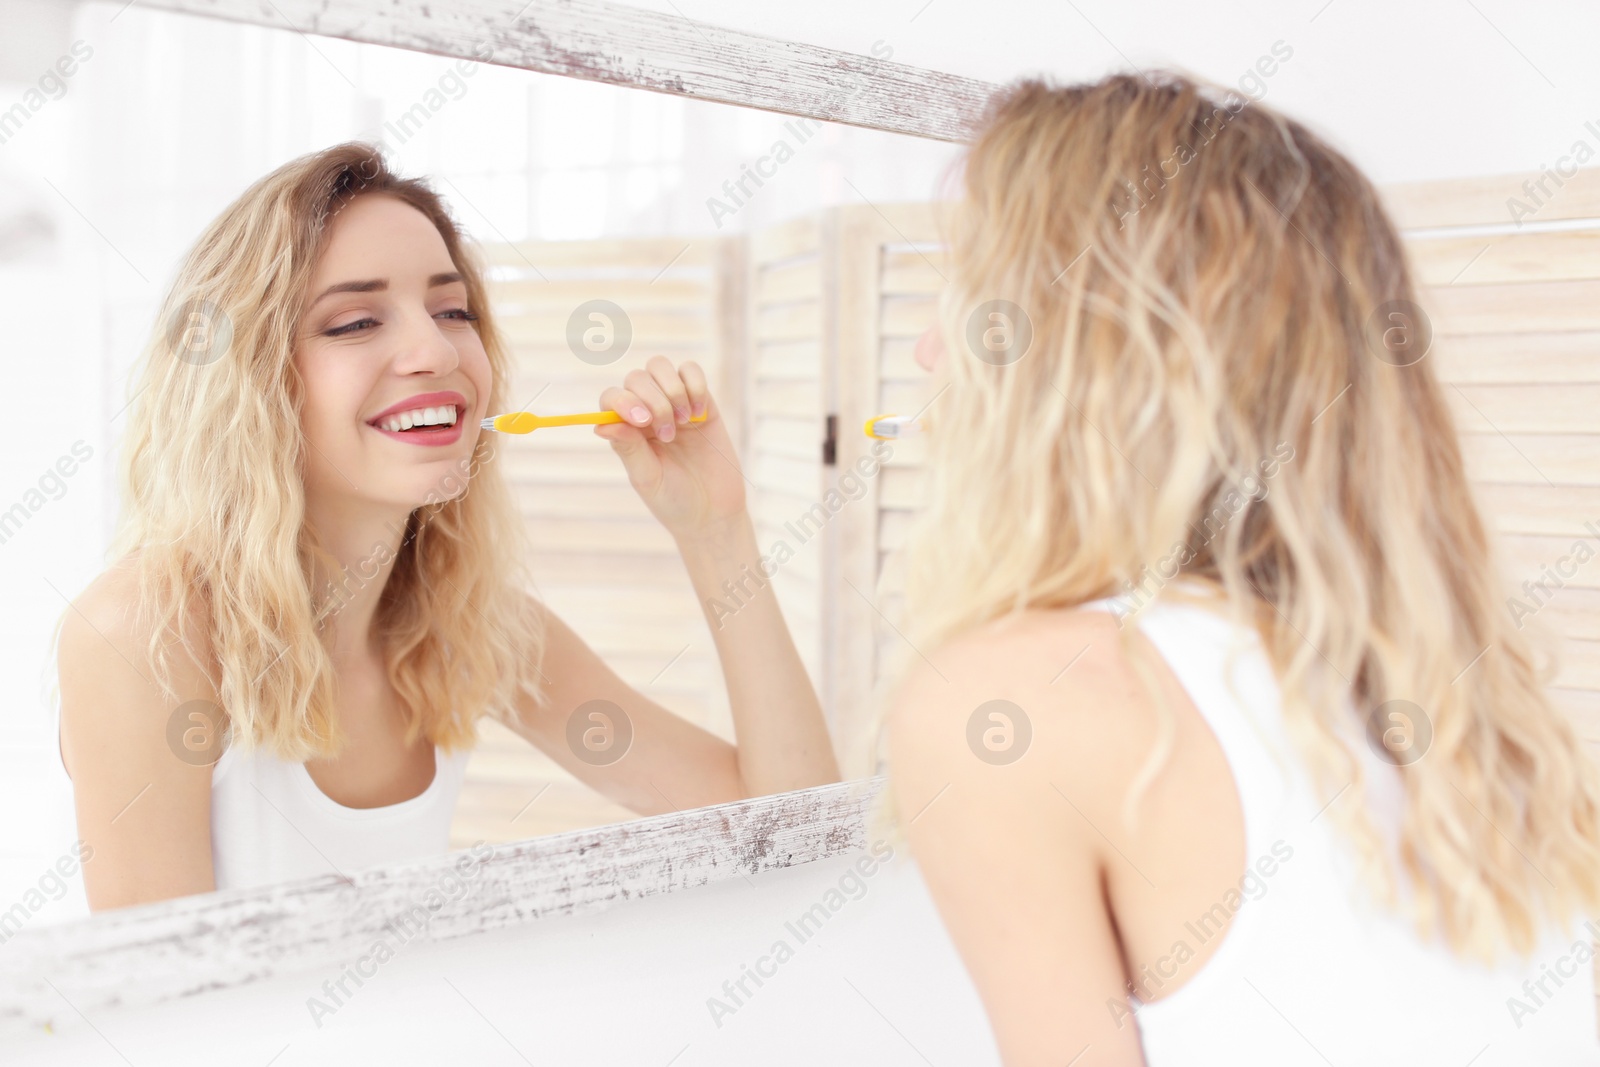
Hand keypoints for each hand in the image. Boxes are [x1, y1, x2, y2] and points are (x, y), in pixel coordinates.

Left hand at [596, 356, 746, 538]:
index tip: (642, 421)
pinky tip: (700, 414)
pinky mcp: (702, 402)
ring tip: (683, 422)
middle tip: (668, 435)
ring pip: (660, 366)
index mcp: (627, 431)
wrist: (714, 513)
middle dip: (654, 401)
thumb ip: (628, 448)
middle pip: (637, 378)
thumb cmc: (674, 501)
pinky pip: (691, 371)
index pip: (612, 398)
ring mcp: (674, 404)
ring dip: (671, 390)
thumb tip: (601, 423)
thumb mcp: (647, 478)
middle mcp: (647, 412)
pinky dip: (695, 385)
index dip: (623, 400)